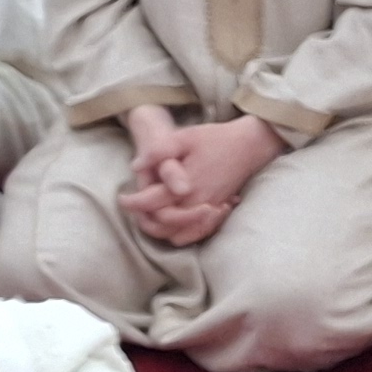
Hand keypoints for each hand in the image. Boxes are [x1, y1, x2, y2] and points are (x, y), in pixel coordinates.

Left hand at [123, 113, 277, 245]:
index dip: (133, 203)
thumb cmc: (216, 138)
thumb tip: (136, 165)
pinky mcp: (217, 213)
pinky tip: (172, 222)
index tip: (122, 198)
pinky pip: (195, 235)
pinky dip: (180, 234)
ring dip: (160, 229)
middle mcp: (197, 203)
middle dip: (143, 219)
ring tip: (149, 216)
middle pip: (162, 224)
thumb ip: (160, 150)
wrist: (249, 146)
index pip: (151, 203)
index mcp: (186, 185)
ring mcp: (208, 211)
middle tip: (133, 208)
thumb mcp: (185, 137)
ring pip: (177, 234)